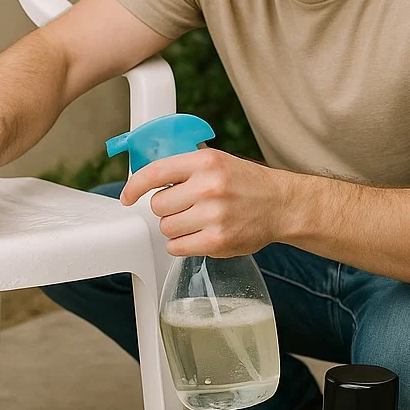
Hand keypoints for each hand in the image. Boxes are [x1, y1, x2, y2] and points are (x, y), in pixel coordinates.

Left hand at [119, 148, 292, 256]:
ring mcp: (213, 215)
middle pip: (158, 205)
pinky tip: (199, 235)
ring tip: (197, 221)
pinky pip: (177, 247)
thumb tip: (146, 180)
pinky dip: (183, 244)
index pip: (155, 172)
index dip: (134, 186)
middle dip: (167, 208)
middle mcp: (208, 186)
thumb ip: (184, 169)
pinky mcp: (217, 241)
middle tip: (187, 207)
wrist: (281, 205)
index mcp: (205, 161)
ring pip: (166, 227)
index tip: (127, 196)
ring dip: (175, 227)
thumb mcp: (216, 162)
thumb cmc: (245, 183)